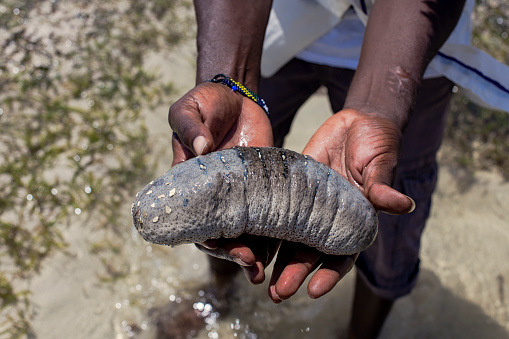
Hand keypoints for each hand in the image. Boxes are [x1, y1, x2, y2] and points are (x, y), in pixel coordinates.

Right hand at [169, 81, 277, 280]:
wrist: (236, 98)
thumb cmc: (205, 104)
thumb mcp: (188, 109)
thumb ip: (190, 126)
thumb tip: (201, 148)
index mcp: (191, 184)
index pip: (193, 217)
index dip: (203, 235)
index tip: (215, 244)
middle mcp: (215, 196)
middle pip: (220, 234)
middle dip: (233, 251)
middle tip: (249, 263)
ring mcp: (240, 195)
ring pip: (245, 233)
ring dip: (253, 253)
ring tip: (263, 272)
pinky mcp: (263, 189)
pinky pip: (268, 216)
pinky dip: (273, 235)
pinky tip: (283, 251)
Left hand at [266, 109, 414, 301]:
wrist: (357, 121)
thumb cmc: (376, 144)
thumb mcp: (380, 164)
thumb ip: (382, 186)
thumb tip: (404, 205)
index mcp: (353, 220)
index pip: (341, 254)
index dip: (328, 274)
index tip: (313, 291)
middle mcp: (328, 218)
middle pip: (310, 252)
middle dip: (294, 273)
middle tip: (277, 294)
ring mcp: (308, 205)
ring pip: (289, 236)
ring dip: (275, 258)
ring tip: (256, 275)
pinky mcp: (292, 187)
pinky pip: (275, 207)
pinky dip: (263, 223)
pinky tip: (248, 237)